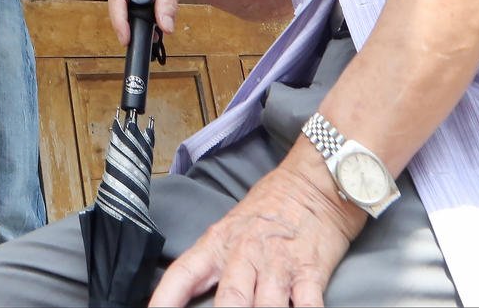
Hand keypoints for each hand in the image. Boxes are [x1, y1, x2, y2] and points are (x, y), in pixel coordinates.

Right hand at [106, 0, 201, 44]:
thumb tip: (166, 27)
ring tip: (147, 29)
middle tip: (136, 39)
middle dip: (126, 22)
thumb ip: (167, 6)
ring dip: (131, 18)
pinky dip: (134, 14)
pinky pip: (124, 4)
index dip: (120, 21)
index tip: (125, 38)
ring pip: (119, 6)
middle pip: (116, 5)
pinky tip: (146, 21)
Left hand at [150, 159, 362, 306]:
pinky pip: (307, 304)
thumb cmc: (269, 209)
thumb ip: (213, 261)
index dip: (165, 299)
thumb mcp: (230, 228)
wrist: (313, 183)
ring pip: (267, 307)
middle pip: (230, 299)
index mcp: (218, 244)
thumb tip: (190, 292)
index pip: (183, 274)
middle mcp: (245, 255)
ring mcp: (278, 264)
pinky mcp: (310, 271)